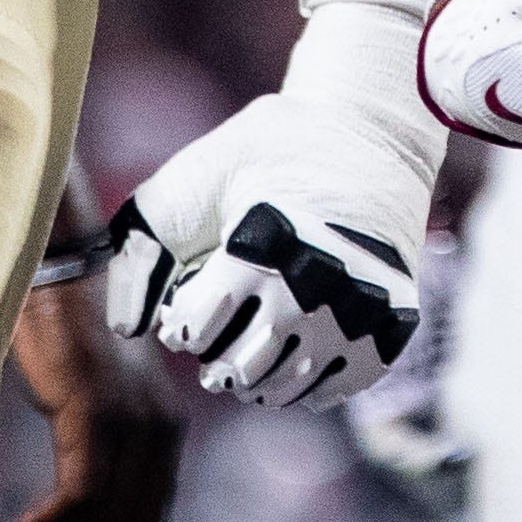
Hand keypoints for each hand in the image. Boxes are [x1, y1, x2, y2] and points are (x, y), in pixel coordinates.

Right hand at [9, 270, 183, 521]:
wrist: (63, 269)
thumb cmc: (67, 333)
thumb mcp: (94, 399)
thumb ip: (103, 446)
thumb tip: (83, 503)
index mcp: (165, 430)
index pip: (150, 515)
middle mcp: (159, 429)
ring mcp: (130, 420)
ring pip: (106, 516)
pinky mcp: (94, 410)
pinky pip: (79, 493)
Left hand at [102, 3, 438, 408]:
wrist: (366, 132)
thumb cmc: (263, 155)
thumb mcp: (189, 181)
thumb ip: (140, 251)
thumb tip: (129, 329)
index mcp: (259, 250)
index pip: (194, 332)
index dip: (182, 321)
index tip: (191, 303)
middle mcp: (313, 288)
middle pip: (237, 370)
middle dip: (215, 357)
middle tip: (217, 341)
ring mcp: (357, 310)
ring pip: (284, 387)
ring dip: (256, 377)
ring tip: (249, 351)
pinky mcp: (391, 323)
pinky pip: (334, 390)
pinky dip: (305, 386)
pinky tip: (294, 357)